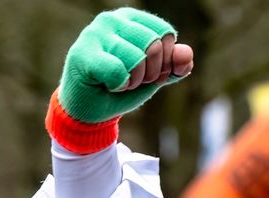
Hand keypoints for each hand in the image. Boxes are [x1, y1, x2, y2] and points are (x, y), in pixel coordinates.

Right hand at [58, 8, 193, 124]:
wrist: (91, 107)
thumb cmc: (124, 85)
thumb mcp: (156, 75)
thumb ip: (175, 65)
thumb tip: (186, 53)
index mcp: (132, 19)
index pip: (165, 33)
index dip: (167, 60)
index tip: (151, 71)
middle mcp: (112, 19)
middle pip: (154, 45)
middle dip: (153, 72)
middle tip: (135, 79)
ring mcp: (94, 33)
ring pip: (137, 58)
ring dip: (135, 81)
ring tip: (121, 82)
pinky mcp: (82, 54)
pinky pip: (117, 70)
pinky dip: (120, 85)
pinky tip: (110, 84)